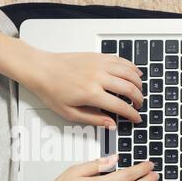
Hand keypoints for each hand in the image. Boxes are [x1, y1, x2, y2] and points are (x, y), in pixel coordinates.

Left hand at [26, 51, 142, 126]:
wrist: (42, 69)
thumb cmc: (52, 90)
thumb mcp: (70, 113)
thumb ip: (93, 119)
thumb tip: (110, 124)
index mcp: (91, 94)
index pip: (120, 106)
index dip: (132, 114)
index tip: (136, 118)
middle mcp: (98, 77)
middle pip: (129, 88)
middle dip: (139, 99)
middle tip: (139, 106)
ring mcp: (99, 64)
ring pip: (128, 72)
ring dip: (138, 83)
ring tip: (139, 91)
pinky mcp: (98, 56)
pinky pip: (121, 60)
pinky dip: (131, 67)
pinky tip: (135, 73)